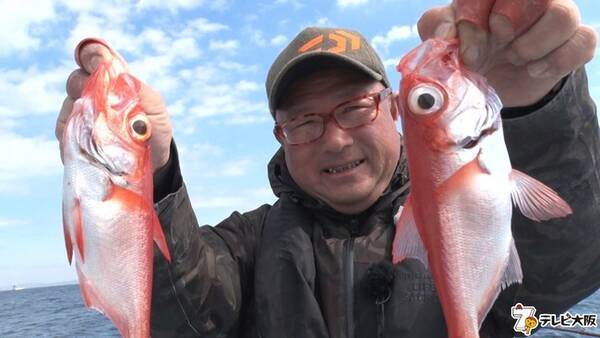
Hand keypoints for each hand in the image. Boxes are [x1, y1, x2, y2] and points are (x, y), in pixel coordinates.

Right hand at [55, 40, 172, 171]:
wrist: (151, 165)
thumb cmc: (155, 132)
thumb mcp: (157, 111)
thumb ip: (142, 92)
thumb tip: (122, 77)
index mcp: (113, 82)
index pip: (95, 58)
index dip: (92, 55)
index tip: (98, 62)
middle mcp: (93, 95)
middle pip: (76, 78)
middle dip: (82, 84)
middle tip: (96, 98)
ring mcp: (81, 115)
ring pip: (67, 104)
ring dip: (78, 112)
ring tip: (98, 128)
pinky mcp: (73, 136)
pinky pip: (63, 129)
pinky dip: (71, 133)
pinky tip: (86, 143)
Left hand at [418, 0, 597, 107]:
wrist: (495, 86)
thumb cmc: (469, 54)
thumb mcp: (446, 41)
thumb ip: (438, 28)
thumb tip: (446, 32)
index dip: (478, 12)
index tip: (468, 46)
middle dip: (511, 19)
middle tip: (498, 42)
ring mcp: (556, 17)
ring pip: (564, 15)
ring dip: (533, 45)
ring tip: (514, 58)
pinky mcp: (575, 42)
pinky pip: (583, 41)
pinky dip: (556, 62)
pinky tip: (533, 70)